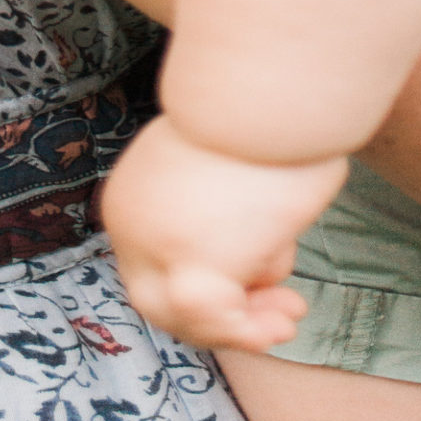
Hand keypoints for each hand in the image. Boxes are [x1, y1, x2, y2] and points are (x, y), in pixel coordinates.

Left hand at [99, 112, 346, 351]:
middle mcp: (130, 222)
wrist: (267, 89)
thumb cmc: (262, 112)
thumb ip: (220, 211)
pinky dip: (251, 331)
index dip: (204, 282)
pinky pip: (218, 322)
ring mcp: (156, 250)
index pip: (153, 262)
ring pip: (188, 317)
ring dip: (244, 325)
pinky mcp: (192, 271)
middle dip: (222, 314)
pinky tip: (286, 320)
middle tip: (280, 311)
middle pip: (159, 299)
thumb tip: (253, 249)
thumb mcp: (224, 164)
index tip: (257, 284)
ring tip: (290, 314)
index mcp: (132, 192)